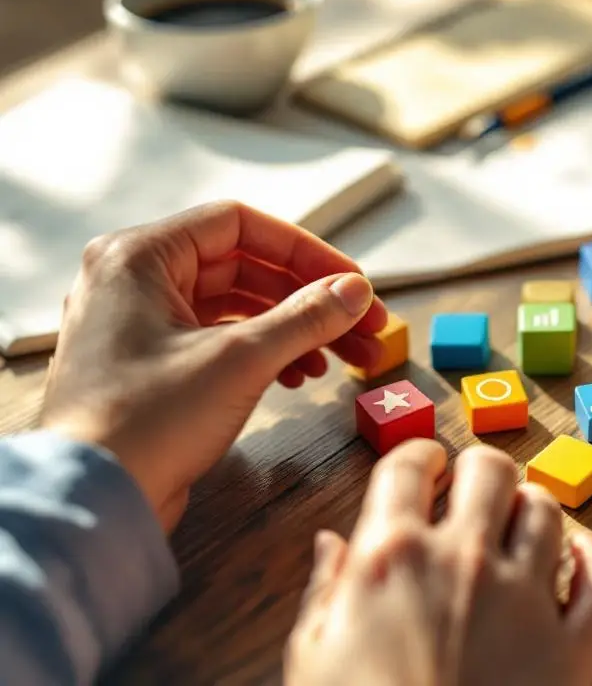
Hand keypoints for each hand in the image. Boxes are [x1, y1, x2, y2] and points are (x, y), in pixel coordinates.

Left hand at [41, 201, 388, 530]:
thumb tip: (353, 292)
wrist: (96, 500)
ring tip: (341, 357)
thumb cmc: (142, 424)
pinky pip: (221, 339)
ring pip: (237, 307)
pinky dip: (265, 352)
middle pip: (245, 267)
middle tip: (362, 325)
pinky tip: (299, 374)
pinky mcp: (153, 366)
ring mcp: (141, 325)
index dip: (305, 251)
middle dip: (310, 299)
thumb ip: (306, 316)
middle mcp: (135, 281)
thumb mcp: (241, 359)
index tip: (350, 282)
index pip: (240, 224)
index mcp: (139, 257)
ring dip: (295, 328)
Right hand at [285, 441, 591, 685]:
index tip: (424, 467)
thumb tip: (332, 541)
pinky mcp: (573, 646)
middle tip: (474, 491)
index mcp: (392, 557)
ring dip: (532, 508)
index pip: (409, 465)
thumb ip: (326, 589)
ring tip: (521, 523)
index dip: (418, 456)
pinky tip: (578, 555)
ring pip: (547, 511)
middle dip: (480, 473)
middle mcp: (465, 560)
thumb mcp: (312, 660)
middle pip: (490, 470)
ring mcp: (526, 600)